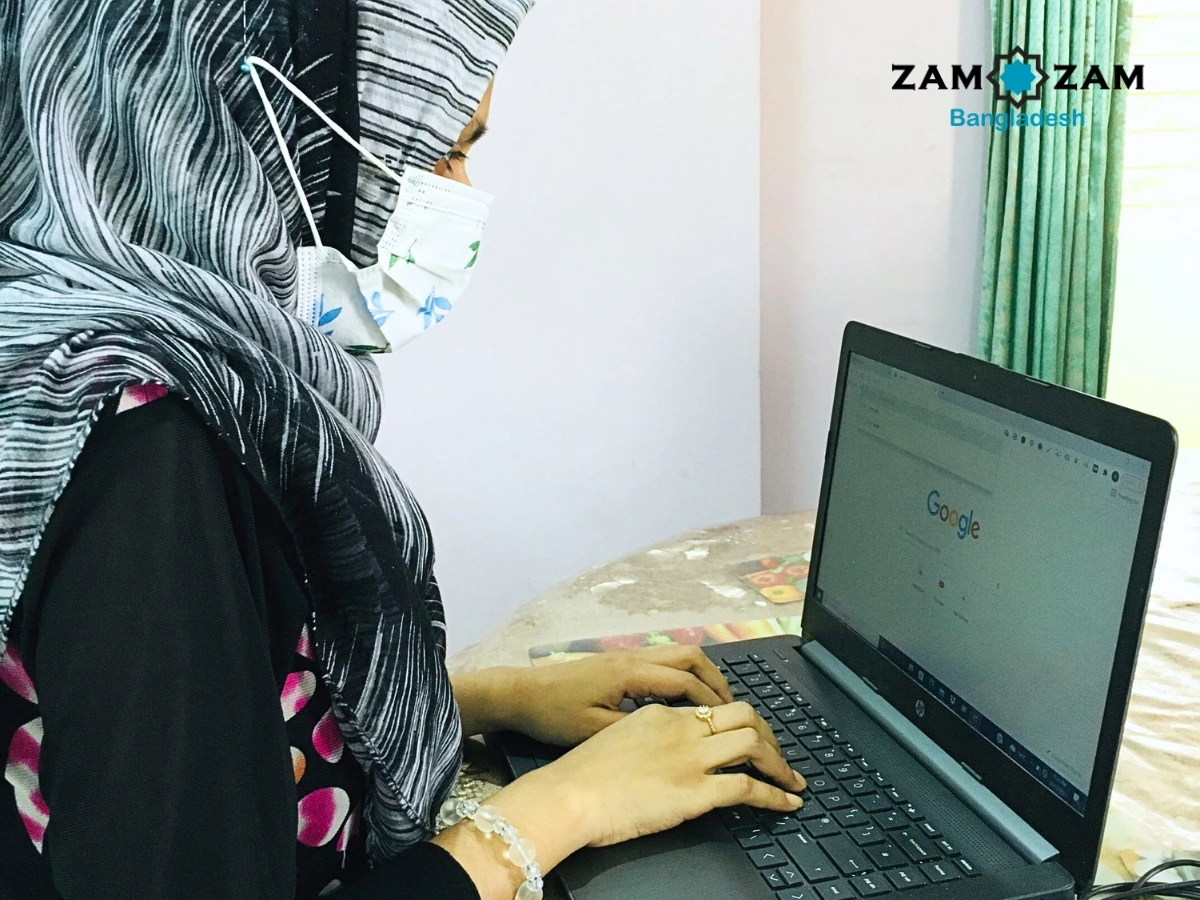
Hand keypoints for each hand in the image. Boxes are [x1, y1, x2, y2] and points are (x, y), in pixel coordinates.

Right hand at [433, 700, 805, 899]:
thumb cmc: (579, 774)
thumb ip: (644, 738)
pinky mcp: (695, 791)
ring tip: (792, 780)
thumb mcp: (613, 738)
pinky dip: (775, 796)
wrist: (567, 795)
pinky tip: (787, 804)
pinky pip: (749, 789)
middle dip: (770, 736)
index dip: (741, 722)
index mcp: (662, 714)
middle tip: (779, 757)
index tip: (751, 736)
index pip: (714, 708)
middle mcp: (682, 728)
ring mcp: (691, 758)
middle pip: (744, 715)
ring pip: (754, 744)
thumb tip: (660, 751)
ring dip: (780, 764)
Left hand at [455, 646, 735, 745]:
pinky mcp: (616, 662)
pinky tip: (682, 699)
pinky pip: (662, 660)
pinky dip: (682, 674)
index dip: (711, 702)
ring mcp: (625, 656)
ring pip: (676, 654)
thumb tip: (676, 735)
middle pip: (689, 657)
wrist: (521, 694)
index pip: (685, 682)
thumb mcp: (596, 730)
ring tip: (715, 702)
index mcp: (631, 673)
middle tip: (732, 707)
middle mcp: (633, 658)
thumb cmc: (554, 715)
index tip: (731, 722)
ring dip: (700, 673)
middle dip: (715, 680)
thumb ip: (637, 730)